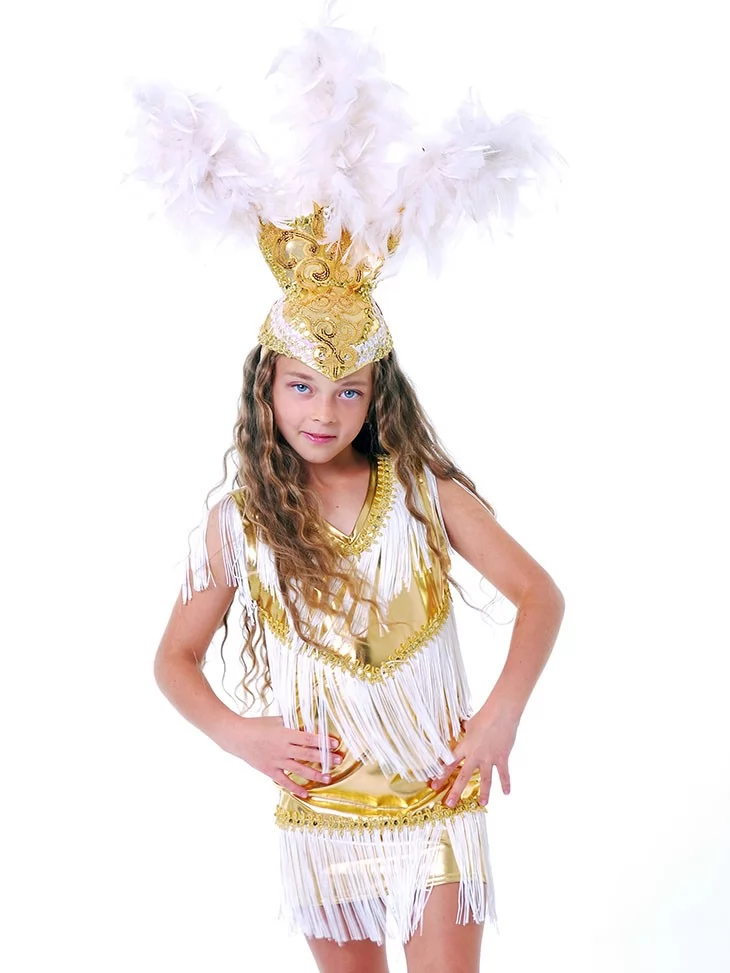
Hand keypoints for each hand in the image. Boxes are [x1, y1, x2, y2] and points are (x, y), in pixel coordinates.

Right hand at [219, 716, 344, 798]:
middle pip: (307, 754)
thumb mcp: (277, 720)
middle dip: (325, 758)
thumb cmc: (258, 725)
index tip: (335, 743)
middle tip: (339, 760)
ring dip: (315, 774)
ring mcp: (276, 761)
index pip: (308, 738)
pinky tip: (306, 793)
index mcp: (285, 734)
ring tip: (329, 778)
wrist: (237, 737)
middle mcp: (283, 748)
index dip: (322, 741)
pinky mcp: (270, 771)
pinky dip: (295, 788)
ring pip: (299, 769)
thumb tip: (309, 724)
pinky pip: (284, 781)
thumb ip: (293, 723)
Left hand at [428, 706, 518, 807]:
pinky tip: (506, 793)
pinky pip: (503, 774)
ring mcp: (489, 758)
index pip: (449, 763)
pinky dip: (506, 783)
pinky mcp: (501, 758)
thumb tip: (461, 726)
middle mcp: (475, 755)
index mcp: (465, 746)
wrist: (501, 713)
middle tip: (449, 805)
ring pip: (485, 780)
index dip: (441, 775)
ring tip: (482, 804)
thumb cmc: (484, 715)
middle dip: (455, 792)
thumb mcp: (469, 724)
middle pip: (463, 776)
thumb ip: (464, 730)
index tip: (434, 785)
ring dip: (484, 793)